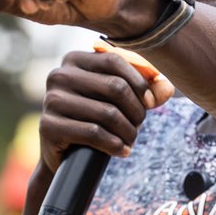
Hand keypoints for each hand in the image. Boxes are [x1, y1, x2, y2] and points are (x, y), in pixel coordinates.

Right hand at [38, 50, 174, 172]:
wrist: (64, 155)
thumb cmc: (95, 119)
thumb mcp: (119, 101)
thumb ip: (145, 90)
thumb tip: (167, 88)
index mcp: (74, 59)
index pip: (115, 60)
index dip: (140, 82)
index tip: (151, 103)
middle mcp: (59, 75)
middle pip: (115, 87)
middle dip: (135, 110)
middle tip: (139, 126)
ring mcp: (51, 100)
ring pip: (107, 113)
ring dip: (128, 131)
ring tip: (131, 140)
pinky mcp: (48, 126)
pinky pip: (93, 133)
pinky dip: (114, 145)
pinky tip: (121, 151)